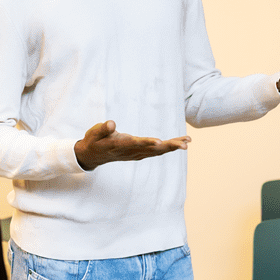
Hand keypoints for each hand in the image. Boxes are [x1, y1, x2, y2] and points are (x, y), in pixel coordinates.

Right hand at [74, 121, 188, 170]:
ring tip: (187, 141)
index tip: (159, 142)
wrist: (92, 156)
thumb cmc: (93, 141)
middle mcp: (130, 152)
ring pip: (157, 151)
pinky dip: (168, 147)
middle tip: (184, 145)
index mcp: (118, 146)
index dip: (147, 143)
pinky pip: (156, 151)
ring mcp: (135, 154)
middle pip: (151, 150)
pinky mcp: (139, 153)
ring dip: (172, 146)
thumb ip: (103, 129)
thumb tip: (112, 123)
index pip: (134, 144)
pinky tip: (179, 143)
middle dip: (168, 147)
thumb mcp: (93, 133)